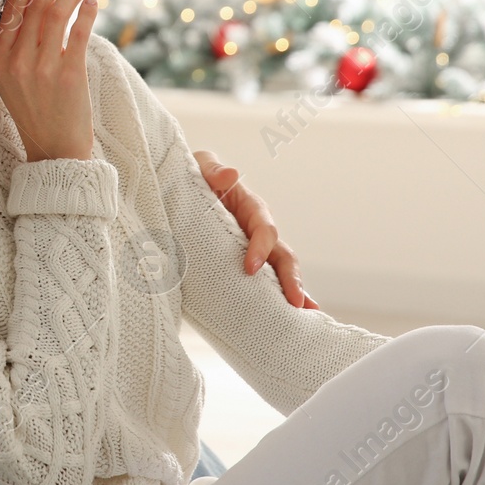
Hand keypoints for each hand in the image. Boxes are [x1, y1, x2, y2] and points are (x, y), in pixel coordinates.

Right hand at [0, 0, 95, 161]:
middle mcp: (17, 62)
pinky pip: (78, 32)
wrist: (54, 151)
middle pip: (35, 6)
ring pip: (55, 13)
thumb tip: (34, 4)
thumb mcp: (13, 80)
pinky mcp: (69, 76)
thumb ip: (17, 47)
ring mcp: (42, 69)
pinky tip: (91, 2)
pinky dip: (86, 11)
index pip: (12, 10)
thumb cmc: (37, 112)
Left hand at [193, 152, 316, 308]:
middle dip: (290, 278)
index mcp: (249, 208)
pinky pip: (265, 282)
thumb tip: (230, 175)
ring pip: (280, 271)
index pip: (263, 229)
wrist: (177, 190)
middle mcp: (257, 231)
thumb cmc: (193, 175)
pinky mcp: (242, 264)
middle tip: (295, 302)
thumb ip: (213, 170)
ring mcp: (253, 249)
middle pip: (282, 254)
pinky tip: (290, 318)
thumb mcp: (200, 166)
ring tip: (306, 316)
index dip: (261, 248)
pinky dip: (279, 298)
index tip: (250, 268)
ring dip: (294, 293)